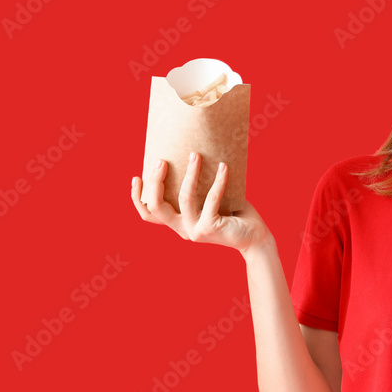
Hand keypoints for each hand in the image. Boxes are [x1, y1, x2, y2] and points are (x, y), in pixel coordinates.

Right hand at [131, 152, 272, 255]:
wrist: (255, 236)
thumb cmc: (234, 213)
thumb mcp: (209, 201)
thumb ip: (197, 188)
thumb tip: (192, 155)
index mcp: (177, 223)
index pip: (148, 214)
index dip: (137, 198)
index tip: (136, 177)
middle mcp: (182, 229)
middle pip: (156, 206)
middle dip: (155, 182)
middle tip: (162, 161)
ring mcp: (194, 231)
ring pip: (183, 198)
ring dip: (189, 174)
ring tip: (195, 155)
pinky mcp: (210, 228)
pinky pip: (211, 199)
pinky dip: (218, 180)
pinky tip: (224, 167)